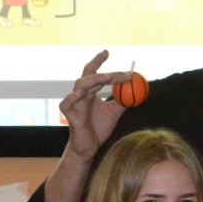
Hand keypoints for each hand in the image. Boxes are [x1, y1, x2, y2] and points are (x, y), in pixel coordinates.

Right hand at [58, 50, 134, 167]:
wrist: (89, 149)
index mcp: (90, 93)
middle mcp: (81, 96)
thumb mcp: (115, 113)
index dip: (98, 61)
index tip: (107, 52)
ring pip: (79, 86)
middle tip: (121, 73)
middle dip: (106, 73)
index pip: (93, 72)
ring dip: (93, 80)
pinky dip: (72, 98)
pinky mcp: (71, 117)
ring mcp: (75, 105)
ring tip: (107, 78)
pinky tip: (80, 94)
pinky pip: (66, 104)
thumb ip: (123, 101)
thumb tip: (136, 90)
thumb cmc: (99, 130)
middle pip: (90, 77)